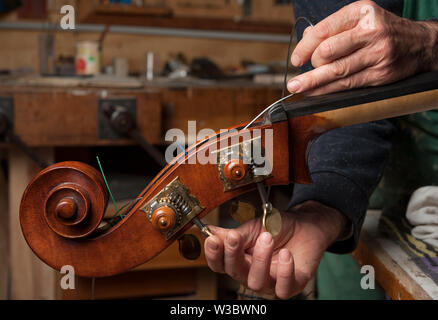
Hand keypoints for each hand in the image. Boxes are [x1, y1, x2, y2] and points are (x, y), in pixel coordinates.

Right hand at [203, 201, 349, 298]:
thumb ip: (231, 234)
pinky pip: (282, 288)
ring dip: (260, 259)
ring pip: (256, 282)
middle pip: (235, 273)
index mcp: (239, 260)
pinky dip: (284, 271)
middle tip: (235, 237)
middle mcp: (251, 274)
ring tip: (267, 237)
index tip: (212, 240)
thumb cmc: (277, 228)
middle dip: (233, 255)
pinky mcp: (291, 286)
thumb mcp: (251, 228)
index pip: (219, 265)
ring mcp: (270, 282)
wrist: (305, 225)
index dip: (213, 255)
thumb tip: (207, 231)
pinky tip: (286, 254)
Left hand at [288, 0, 437, 95]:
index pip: (323, 30)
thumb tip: (306, 40)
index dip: (304, 47)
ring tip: (298, 88)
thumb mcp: (359, 19)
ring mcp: (377, 54)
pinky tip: (316, 92)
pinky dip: (328, 90)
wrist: (420, 44)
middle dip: (310, 66)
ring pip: (337, 71)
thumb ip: (333, 28)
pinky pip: (348, 84)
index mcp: (361, 13)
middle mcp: (370, 31)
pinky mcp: (380, 74)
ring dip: (313, 82)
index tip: (296, 59)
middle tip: (298, 76)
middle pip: (328, 52)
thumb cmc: (382, 30)